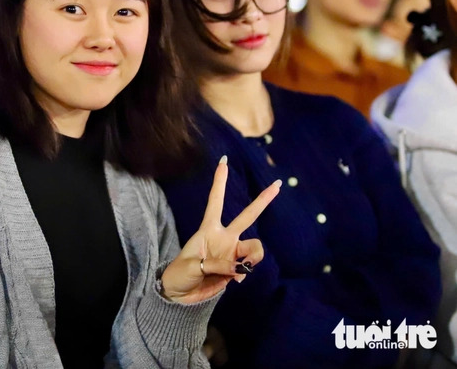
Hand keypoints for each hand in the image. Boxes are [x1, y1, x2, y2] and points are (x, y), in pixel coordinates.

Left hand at [161, 156, 280, 303]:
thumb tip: (240, 268)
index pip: (216, 201)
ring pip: (255, 247)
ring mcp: (231, 253)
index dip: (220, 182)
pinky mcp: (236, 269)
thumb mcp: (192, 266)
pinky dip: (244, 274)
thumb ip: (217, 265)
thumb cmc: (180, 274)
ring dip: (254, 256)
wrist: (180, 294)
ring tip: (242, 269)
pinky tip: (232, 281)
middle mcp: (224, 237)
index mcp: (208, 229)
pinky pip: (249, 269)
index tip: (224, 161)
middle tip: (277, 185)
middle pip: (248, 216)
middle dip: (262, 200)